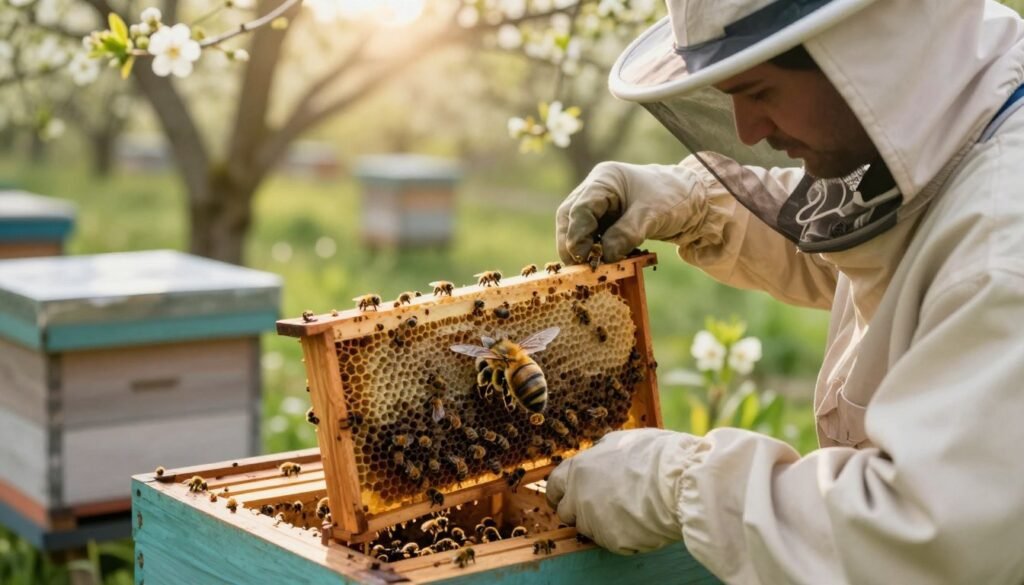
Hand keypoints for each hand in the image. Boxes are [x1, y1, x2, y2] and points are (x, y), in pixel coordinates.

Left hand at [545, 428, 698, 553]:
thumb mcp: (622, 441)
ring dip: (603, 524)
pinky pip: (613, 542)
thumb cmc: (656, 455)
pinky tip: (642, 521)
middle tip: (601, 508)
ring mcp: (593, 519)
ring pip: (589, 529)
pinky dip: (624, 536)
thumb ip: (601, 453)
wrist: (678, 479)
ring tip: (631, 510)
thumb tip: (597, 455)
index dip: (561, 492)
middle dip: (578, 511)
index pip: (554, 485)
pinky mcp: (610, 539)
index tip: (568, 496)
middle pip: (566, 511)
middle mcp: (579, 495)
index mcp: (580, 468)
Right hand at [555, 161, 704, 263]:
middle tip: (578, 268)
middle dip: (571, 243)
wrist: (692, 202)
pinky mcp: (605, 219)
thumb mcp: (650, 216)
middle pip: (570, 216)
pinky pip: (590, 236)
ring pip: (575, 227)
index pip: (581, 207)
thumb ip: (625, 234)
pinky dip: (592, 250)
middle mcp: (596, 189)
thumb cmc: (672, 199)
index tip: (583, 257)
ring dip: (579, 249)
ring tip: (587, 269)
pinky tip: (599, 264)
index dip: (578, 234)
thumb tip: (604, 258)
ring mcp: (599, 204)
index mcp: (605, 178)